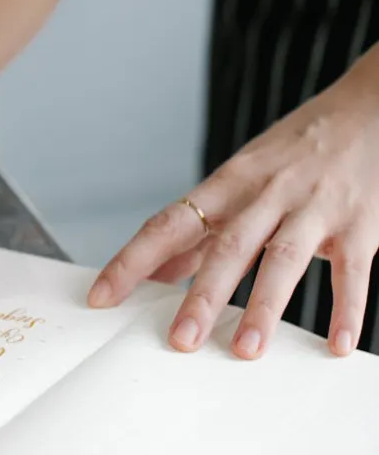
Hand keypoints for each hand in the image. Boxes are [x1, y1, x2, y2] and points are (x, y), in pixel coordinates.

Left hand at [88, 46, 378, 357]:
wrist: (374, 105)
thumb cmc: (298, 151)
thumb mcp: (242, 178)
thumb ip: (201, 229)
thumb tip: (156, 273)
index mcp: (230, 183)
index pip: (170, 223)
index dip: (133, 260)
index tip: (102, 297)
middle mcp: (269, 192)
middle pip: (228, 245)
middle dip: (202, 295)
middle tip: (181, 340)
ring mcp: (316, 206)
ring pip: (285, 257)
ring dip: (264, 306)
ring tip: (245, 349)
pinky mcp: (361, 223)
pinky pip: (351, 270)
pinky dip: (345, 308)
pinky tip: (334, 344)